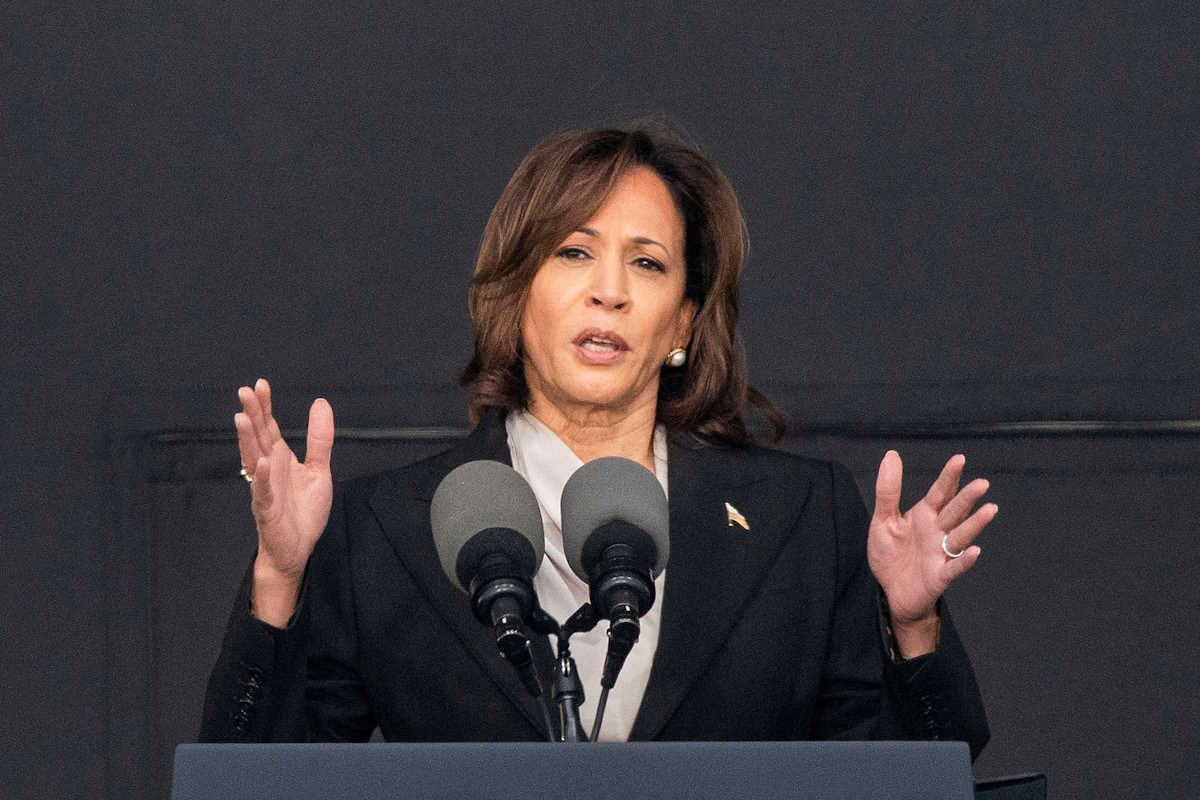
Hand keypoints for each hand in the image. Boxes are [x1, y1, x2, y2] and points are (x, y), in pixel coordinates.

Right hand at [235, 378, 334, 624]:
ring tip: (242, 418)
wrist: (298, 549)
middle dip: (252, 414)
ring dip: (247, 440)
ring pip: (252, 460)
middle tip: (245, 391)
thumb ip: (319, 439)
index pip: (269, 427)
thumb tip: (320, 403)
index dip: (265, 406)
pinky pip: (262, 492)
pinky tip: (262, 463)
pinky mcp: (267, 510)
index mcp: (279, 458)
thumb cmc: (303, 511)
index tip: (261, 384)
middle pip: (258, 437)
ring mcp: (264, 489)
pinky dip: (261, 478)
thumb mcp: (319, 469)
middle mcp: (267, 469)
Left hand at [867, 451, 995, 653]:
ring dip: (975, 524)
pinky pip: (954, 567)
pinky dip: (965, 560)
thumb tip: (892, 454)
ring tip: (990, 509)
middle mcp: (937, 532)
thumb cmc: (890, 554)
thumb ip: (888, 490)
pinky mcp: (940, 576)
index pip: (939, 492)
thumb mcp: (883, 520)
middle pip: (954, 511)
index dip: (949, 477)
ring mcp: (941, 553)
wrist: (890, 592)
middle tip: (982, 483)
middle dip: (967, 498)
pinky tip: (975, 551)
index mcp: (924, 516)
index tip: (959, 459)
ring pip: (961, 535)